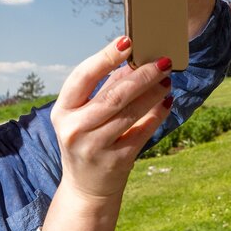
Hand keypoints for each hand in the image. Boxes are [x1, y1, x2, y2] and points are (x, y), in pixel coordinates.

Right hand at [50, 36, 172, 201]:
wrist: (86, 189)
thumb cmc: (87, 140)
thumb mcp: (85, 116)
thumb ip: (105, 89)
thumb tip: (133, 61)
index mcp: (63, 111)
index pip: (82, 77)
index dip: (105, 57)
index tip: (127, 41)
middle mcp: (74, 129)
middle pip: (113, 96)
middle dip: (142, 76)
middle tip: (162, 61)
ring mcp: (94, 147)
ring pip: (130, 113)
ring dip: (153, 93)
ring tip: (167, 80)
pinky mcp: (116, 161)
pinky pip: (143, 132)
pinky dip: (157, 115)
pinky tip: (167, 103)